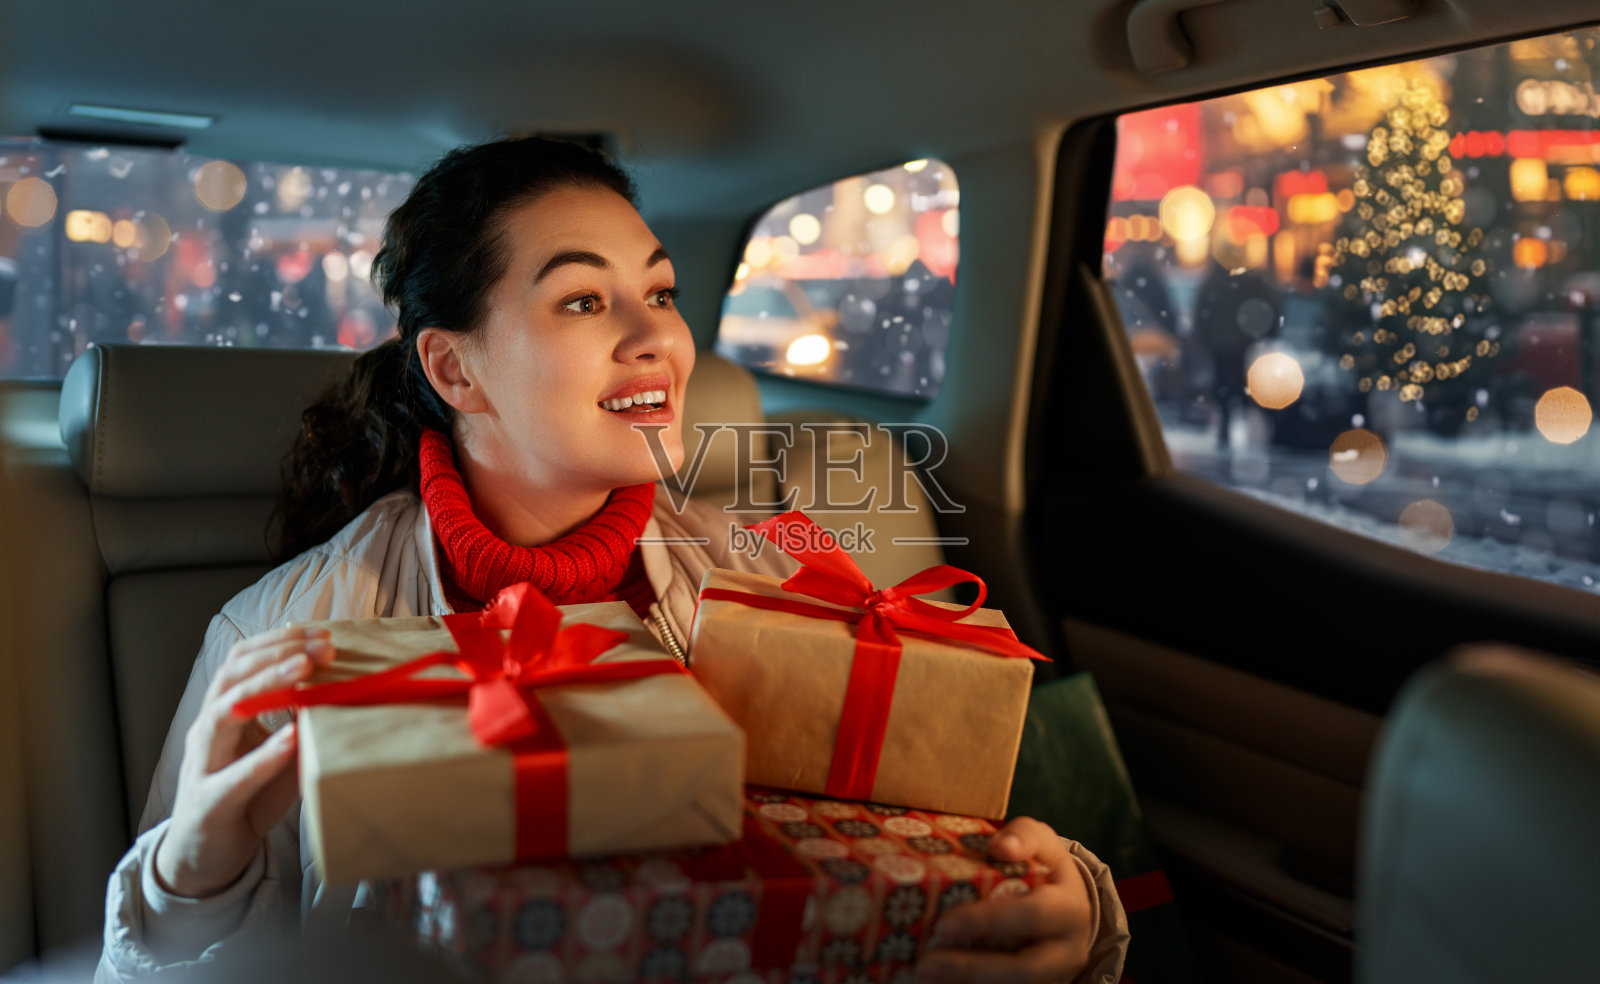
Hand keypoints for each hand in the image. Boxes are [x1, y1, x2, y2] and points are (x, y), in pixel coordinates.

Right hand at [154, 626, 333, 897]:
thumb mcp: (278, 754)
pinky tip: (291, 738)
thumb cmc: (246, 798)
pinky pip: (235, 776)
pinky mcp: (210, 803)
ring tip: (303, 669)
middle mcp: (208, 731)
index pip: (242, 661)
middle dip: (277, 655)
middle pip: (232, 677)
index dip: (278, 642)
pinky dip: (264, 755)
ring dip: (265, 686)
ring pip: (223, 714)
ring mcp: (204, 766)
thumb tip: (342, 690)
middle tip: (322, 645)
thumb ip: (300, 723)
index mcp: (223, 712)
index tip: (321, 632)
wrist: (205, 857)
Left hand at [917, 817, 1094, 983]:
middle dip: (973, 969)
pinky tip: (939, 983)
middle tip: (927, 965)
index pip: (1034, 916)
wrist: (1064, 904)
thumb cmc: (1044, 867)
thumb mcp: (1041, 843)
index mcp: (1070, 909)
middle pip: (1025, 971)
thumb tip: (1001, 846)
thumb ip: (1024, 836)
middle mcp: (1067, 951)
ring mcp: (1053, 977)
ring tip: (924, 975)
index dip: (990, 921)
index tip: (945, 924)